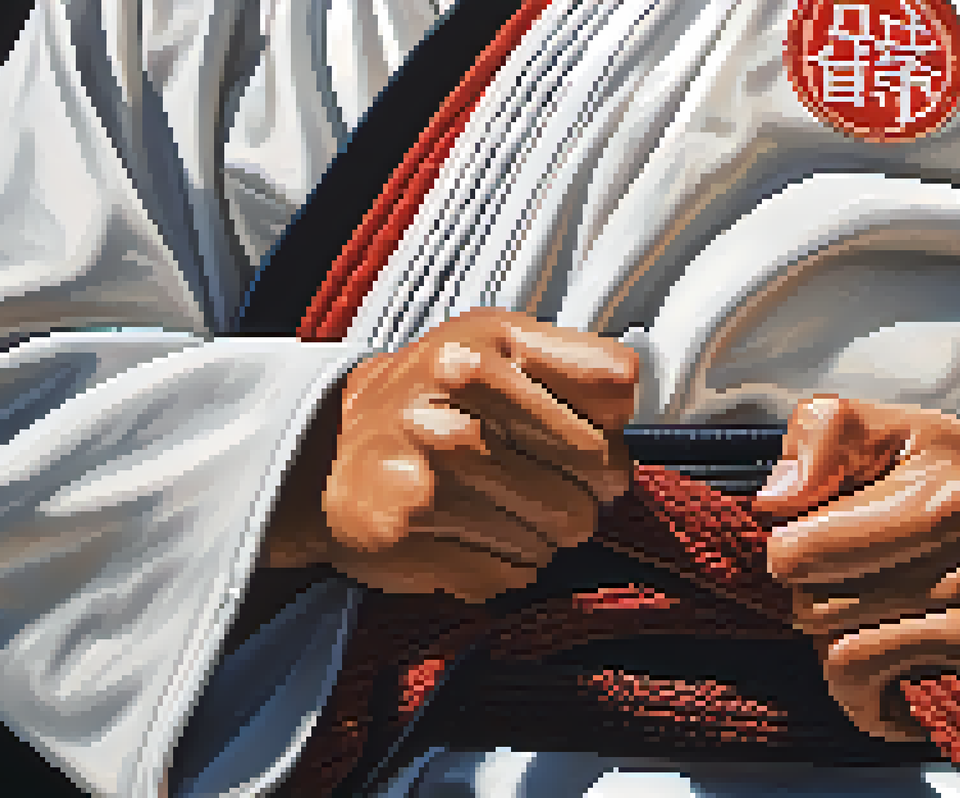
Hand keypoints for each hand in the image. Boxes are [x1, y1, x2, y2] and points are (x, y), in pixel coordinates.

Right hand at [316, 308, 637, 601]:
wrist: (328, 449)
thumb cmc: (438, 394)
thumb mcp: (501, 344)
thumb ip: (578, 362)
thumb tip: (631, 406)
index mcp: (487, 347)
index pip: (613, 393)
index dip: (611, 428)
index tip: (583, 441)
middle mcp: (454, 404)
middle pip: (599, 474)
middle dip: (585, 488)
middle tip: (541, 481)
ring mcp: (430, 472)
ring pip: (562, 532)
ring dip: (543, 531)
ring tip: (496, 505)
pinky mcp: (410, 532)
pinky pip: (513, 572)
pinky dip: (504, 563)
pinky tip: (466, 533)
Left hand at [755, 396, 959, 740]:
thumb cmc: (958, 481)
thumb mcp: (893, 428)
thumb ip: (824, 432)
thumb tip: (780, 499)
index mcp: (951, 501)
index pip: (806, 550)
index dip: (790, 543)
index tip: (813, 530)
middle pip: (816, 608)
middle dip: (815, 590)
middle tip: (852, 569)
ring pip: (842, 658)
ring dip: (837, 635)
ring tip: (873, 603)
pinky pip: (872, 705)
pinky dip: (862, 682)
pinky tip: (887, 646)